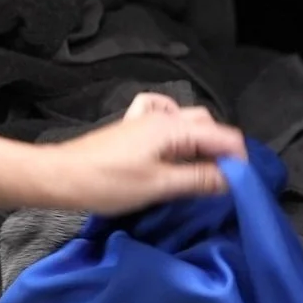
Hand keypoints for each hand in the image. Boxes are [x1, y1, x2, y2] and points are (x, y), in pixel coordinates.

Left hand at [42, 93, 246, 214]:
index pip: (223, 136)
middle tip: (224, 181)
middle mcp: (162, 117)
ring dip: (202, 143)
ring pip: (188, 122)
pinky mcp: (132, 129)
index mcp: (173, 127)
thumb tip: (232, 178)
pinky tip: (173, 146)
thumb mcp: (159, 185)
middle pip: (208, 125)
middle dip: (222, 150)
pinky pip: (163, 117)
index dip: (238, 159)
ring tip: (202, 171)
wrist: (60, 177)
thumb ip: (199, 180)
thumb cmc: (106, 183)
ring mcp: (145, 120)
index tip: (243, 185)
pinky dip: (176, 129)